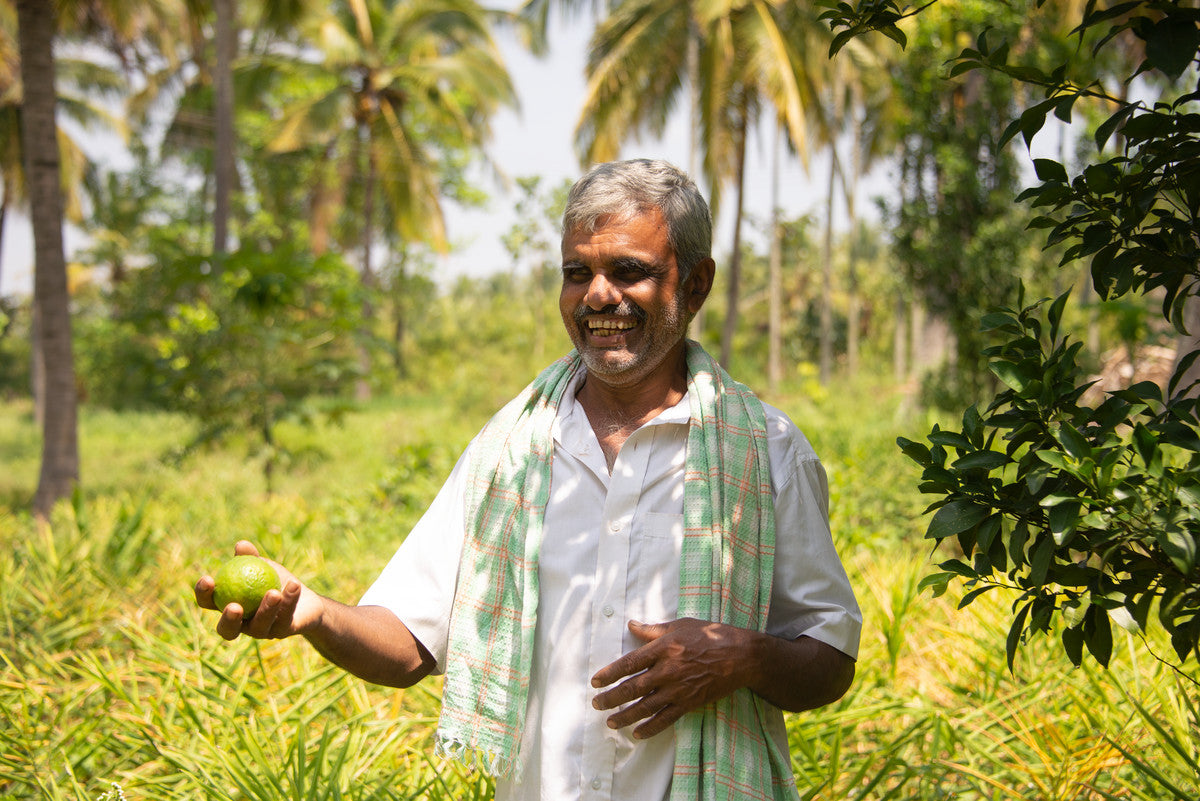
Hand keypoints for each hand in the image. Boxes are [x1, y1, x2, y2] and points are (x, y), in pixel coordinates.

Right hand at [194, 540, 324, 640]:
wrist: (302, 596)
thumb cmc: (273, 579)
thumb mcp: (261, 566)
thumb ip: (250, 557)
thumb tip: (241, 545)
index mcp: (228, 606)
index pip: (209, 604)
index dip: (203, 594)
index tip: (208, 579)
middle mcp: (242, 625)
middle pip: (227, 630)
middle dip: (228, 620)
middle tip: (234, 606)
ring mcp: (262, 632)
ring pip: (260, 626)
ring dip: (266, 609)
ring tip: (274, 593)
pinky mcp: (284, 632)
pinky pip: (285, 616)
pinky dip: (290, 599)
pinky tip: (294, 585)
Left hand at [590, 618, 757, 739]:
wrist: (741, 655)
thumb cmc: (711, 635)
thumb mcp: (681, 625)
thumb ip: (653, 629)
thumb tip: (631, 625)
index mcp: (664, 648)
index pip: (630, 663)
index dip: (610, 673)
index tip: (596, 681)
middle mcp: (668, 670)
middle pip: (633, 688)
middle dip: (612, 698)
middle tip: (596, 704)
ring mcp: (679, 689)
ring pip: (646, 707)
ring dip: (626, 716)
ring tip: (610, 723)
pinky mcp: (690, 702)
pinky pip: (666, 718)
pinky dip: (651, 728)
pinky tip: (637, 734)